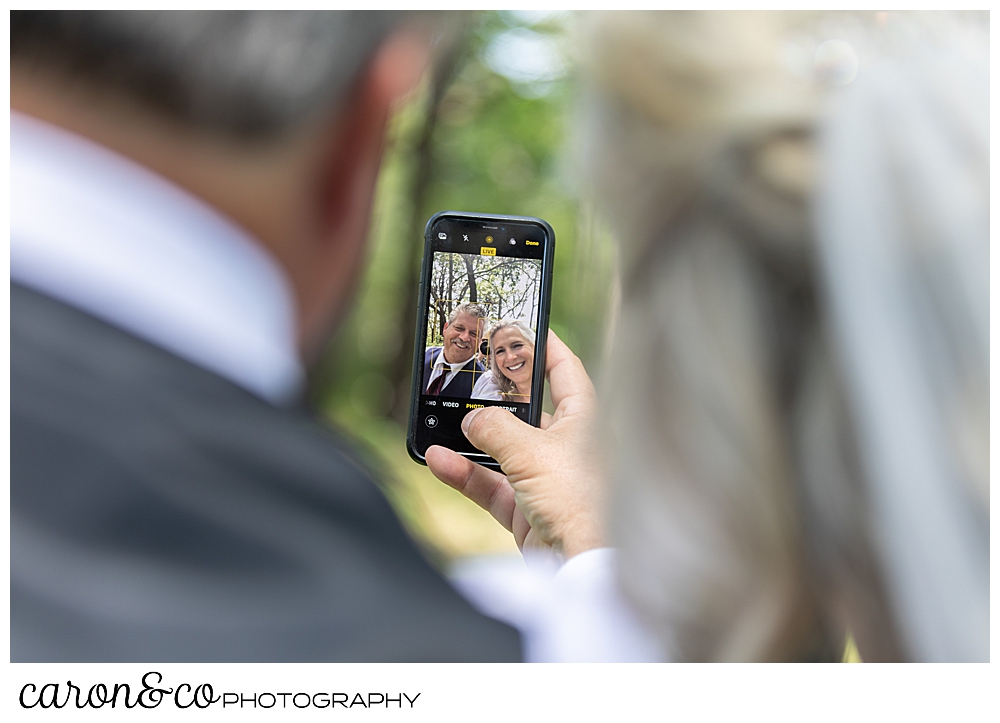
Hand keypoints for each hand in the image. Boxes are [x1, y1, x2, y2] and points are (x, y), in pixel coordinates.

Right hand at [425, 330, 604, 558]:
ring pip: (502, 450)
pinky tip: (437, 460)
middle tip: (468, 375)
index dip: (545, 347)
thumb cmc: (576, 502)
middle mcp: (569, 446)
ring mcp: (547, 480)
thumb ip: (495, 428)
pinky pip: (490, 485)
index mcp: (586, 420)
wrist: (581, 569)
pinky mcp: (528, 510)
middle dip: (495, 397)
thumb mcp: (531, 451)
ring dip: (470, 441)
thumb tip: (472, 420)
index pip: (565, 371)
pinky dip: (464, 474)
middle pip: (528, 410)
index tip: (523, 328)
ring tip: (439, 422)